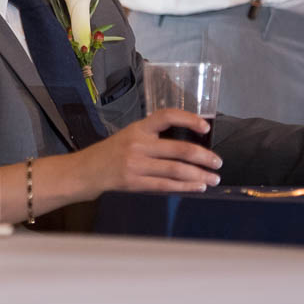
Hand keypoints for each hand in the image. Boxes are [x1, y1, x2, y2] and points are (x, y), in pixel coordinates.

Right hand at [76, 108, 220, 195]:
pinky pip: (165, 185)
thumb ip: (153, 138)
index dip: (188, 119)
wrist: (85, 171)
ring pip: (176, 169)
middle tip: (218, 163)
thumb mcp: (129, 136)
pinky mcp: (133, 182)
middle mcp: (138, 144)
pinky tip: (198, 187)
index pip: (166, 116)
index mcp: (138, 128)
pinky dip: (185, 186)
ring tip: (213, 179)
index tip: (206, 127)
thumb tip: (188, 146)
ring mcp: (135, 164)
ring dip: (199, 175)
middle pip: (178, 148)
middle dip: (203, 157)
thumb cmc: (111, 153)